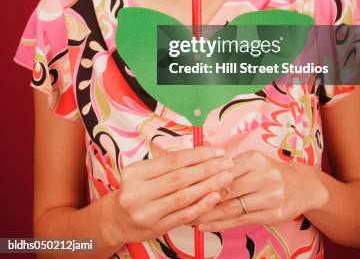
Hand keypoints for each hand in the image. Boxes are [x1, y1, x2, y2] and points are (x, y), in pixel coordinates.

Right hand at [101, 145, 233, 245]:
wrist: (115, 220)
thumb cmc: (136, 190)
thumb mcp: (145, 172)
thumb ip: (171, 162)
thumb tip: (204, 147)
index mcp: (136, 172)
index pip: (172, 160)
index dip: (197, 154)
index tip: (217, 150)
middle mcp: (138, 192)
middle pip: (180, 177)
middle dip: (207, 168)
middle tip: (227, 162)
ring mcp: (147, 212)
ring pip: (183, 197)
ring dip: (208, 186)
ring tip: (226, 177)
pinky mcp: (156, 228)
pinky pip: (183, 215)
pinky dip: (201, 205)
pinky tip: (215, 196)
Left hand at [194, 150, 328, 231]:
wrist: (302, 186)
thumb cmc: (270, 172)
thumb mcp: (253, 160)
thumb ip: (228, 163)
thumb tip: (199, 155)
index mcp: (256, 159)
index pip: (224, 170)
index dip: (204, 179)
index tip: (185, 184)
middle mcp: (265, 176)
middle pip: (228, 189)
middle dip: (203, 198)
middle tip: (182, 204)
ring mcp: (271, 197)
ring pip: (233, 207)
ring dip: (209, 214)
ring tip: (190, 218)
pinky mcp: (273, 215)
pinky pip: (242, 220)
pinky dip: (221, 224)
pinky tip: (206, 226)